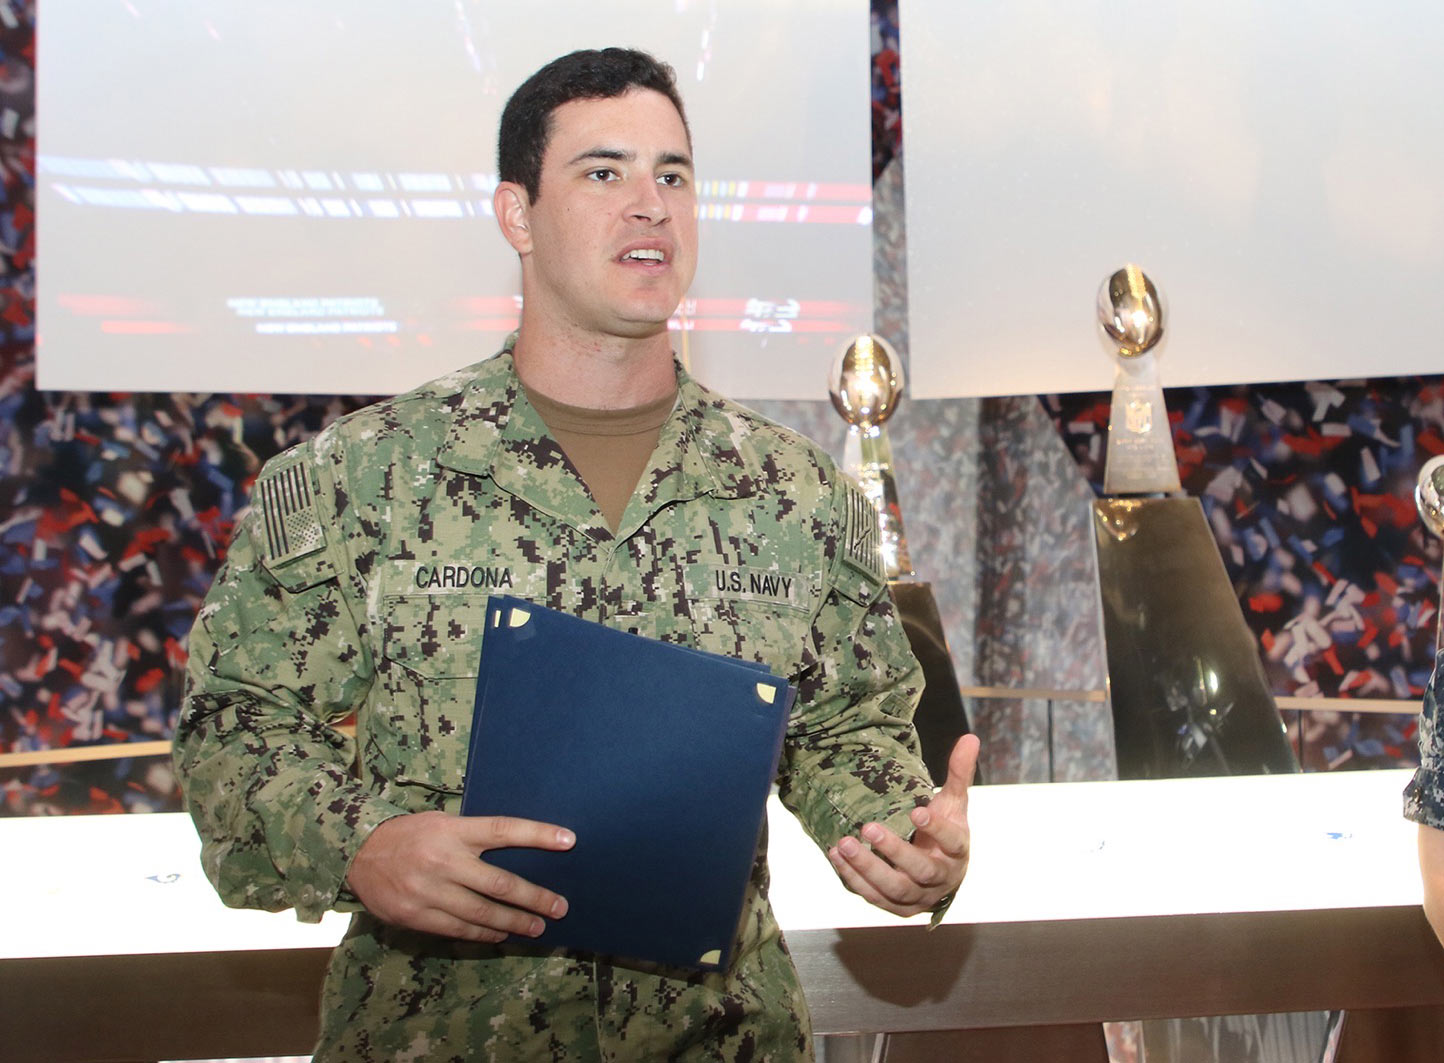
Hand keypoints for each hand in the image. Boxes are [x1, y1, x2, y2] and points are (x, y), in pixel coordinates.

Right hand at [346, 811, 574, 941]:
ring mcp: (429, 891)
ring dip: (514, 922)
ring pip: (481, 913)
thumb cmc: (410, 835)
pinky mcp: (417, 916)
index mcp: (453, 830)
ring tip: (537, 926)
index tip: (568, 840)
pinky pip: (459, 929)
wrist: (358, 854)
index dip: (538, 835)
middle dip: (534, 897)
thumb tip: (519, 850)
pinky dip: (484, 933)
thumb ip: (473, 836)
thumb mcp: (442, 822)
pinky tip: (501, 933)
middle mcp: (444, 860)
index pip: (503, 830)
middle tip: (559, 907)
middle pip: (499, 883)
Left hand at [827, 734, 979, 917]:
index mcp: (958, 851)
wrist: (941, 874)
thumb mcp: (953, 803)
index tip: (918, 811)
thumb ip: (959, 773)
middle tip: (868, 827)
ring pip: (894, 889)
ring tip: (844, 843)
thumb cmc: (946, 831)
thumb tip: (970, 738)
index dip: (936, 830)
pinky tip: (836, 856)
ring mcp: (919, 897)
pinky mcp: (897, 907)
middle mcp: (941, 879)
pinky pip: (875, 897)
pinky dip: (854, 879)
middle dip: (894, 851)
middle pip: (920, 870)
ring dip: (867, 868)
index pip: (952, 842)